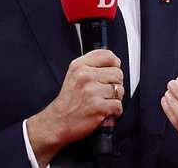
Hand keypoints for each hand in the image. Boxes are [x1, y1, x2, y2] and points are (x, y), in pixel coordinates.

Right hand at [27, 49, 123, 166]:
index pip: (108, 55)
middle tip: (104, 93)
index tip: (111, 73)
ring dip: (115, 99)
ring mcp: (92, 91)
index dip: (114, 65)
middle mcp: (85, 75)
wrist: (58, 121)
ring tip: (103, 102)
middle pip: (118, 74)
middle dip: (115, 85)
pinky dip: (114, 111)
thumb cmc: (68, 101)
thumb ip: (92, 66)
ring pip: (120, 90)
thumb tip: (114, 62)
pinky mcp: (98, 106)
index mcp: (80, 65)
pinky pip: (118, 105)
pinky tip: (104, 111)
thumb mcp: (74, 74)